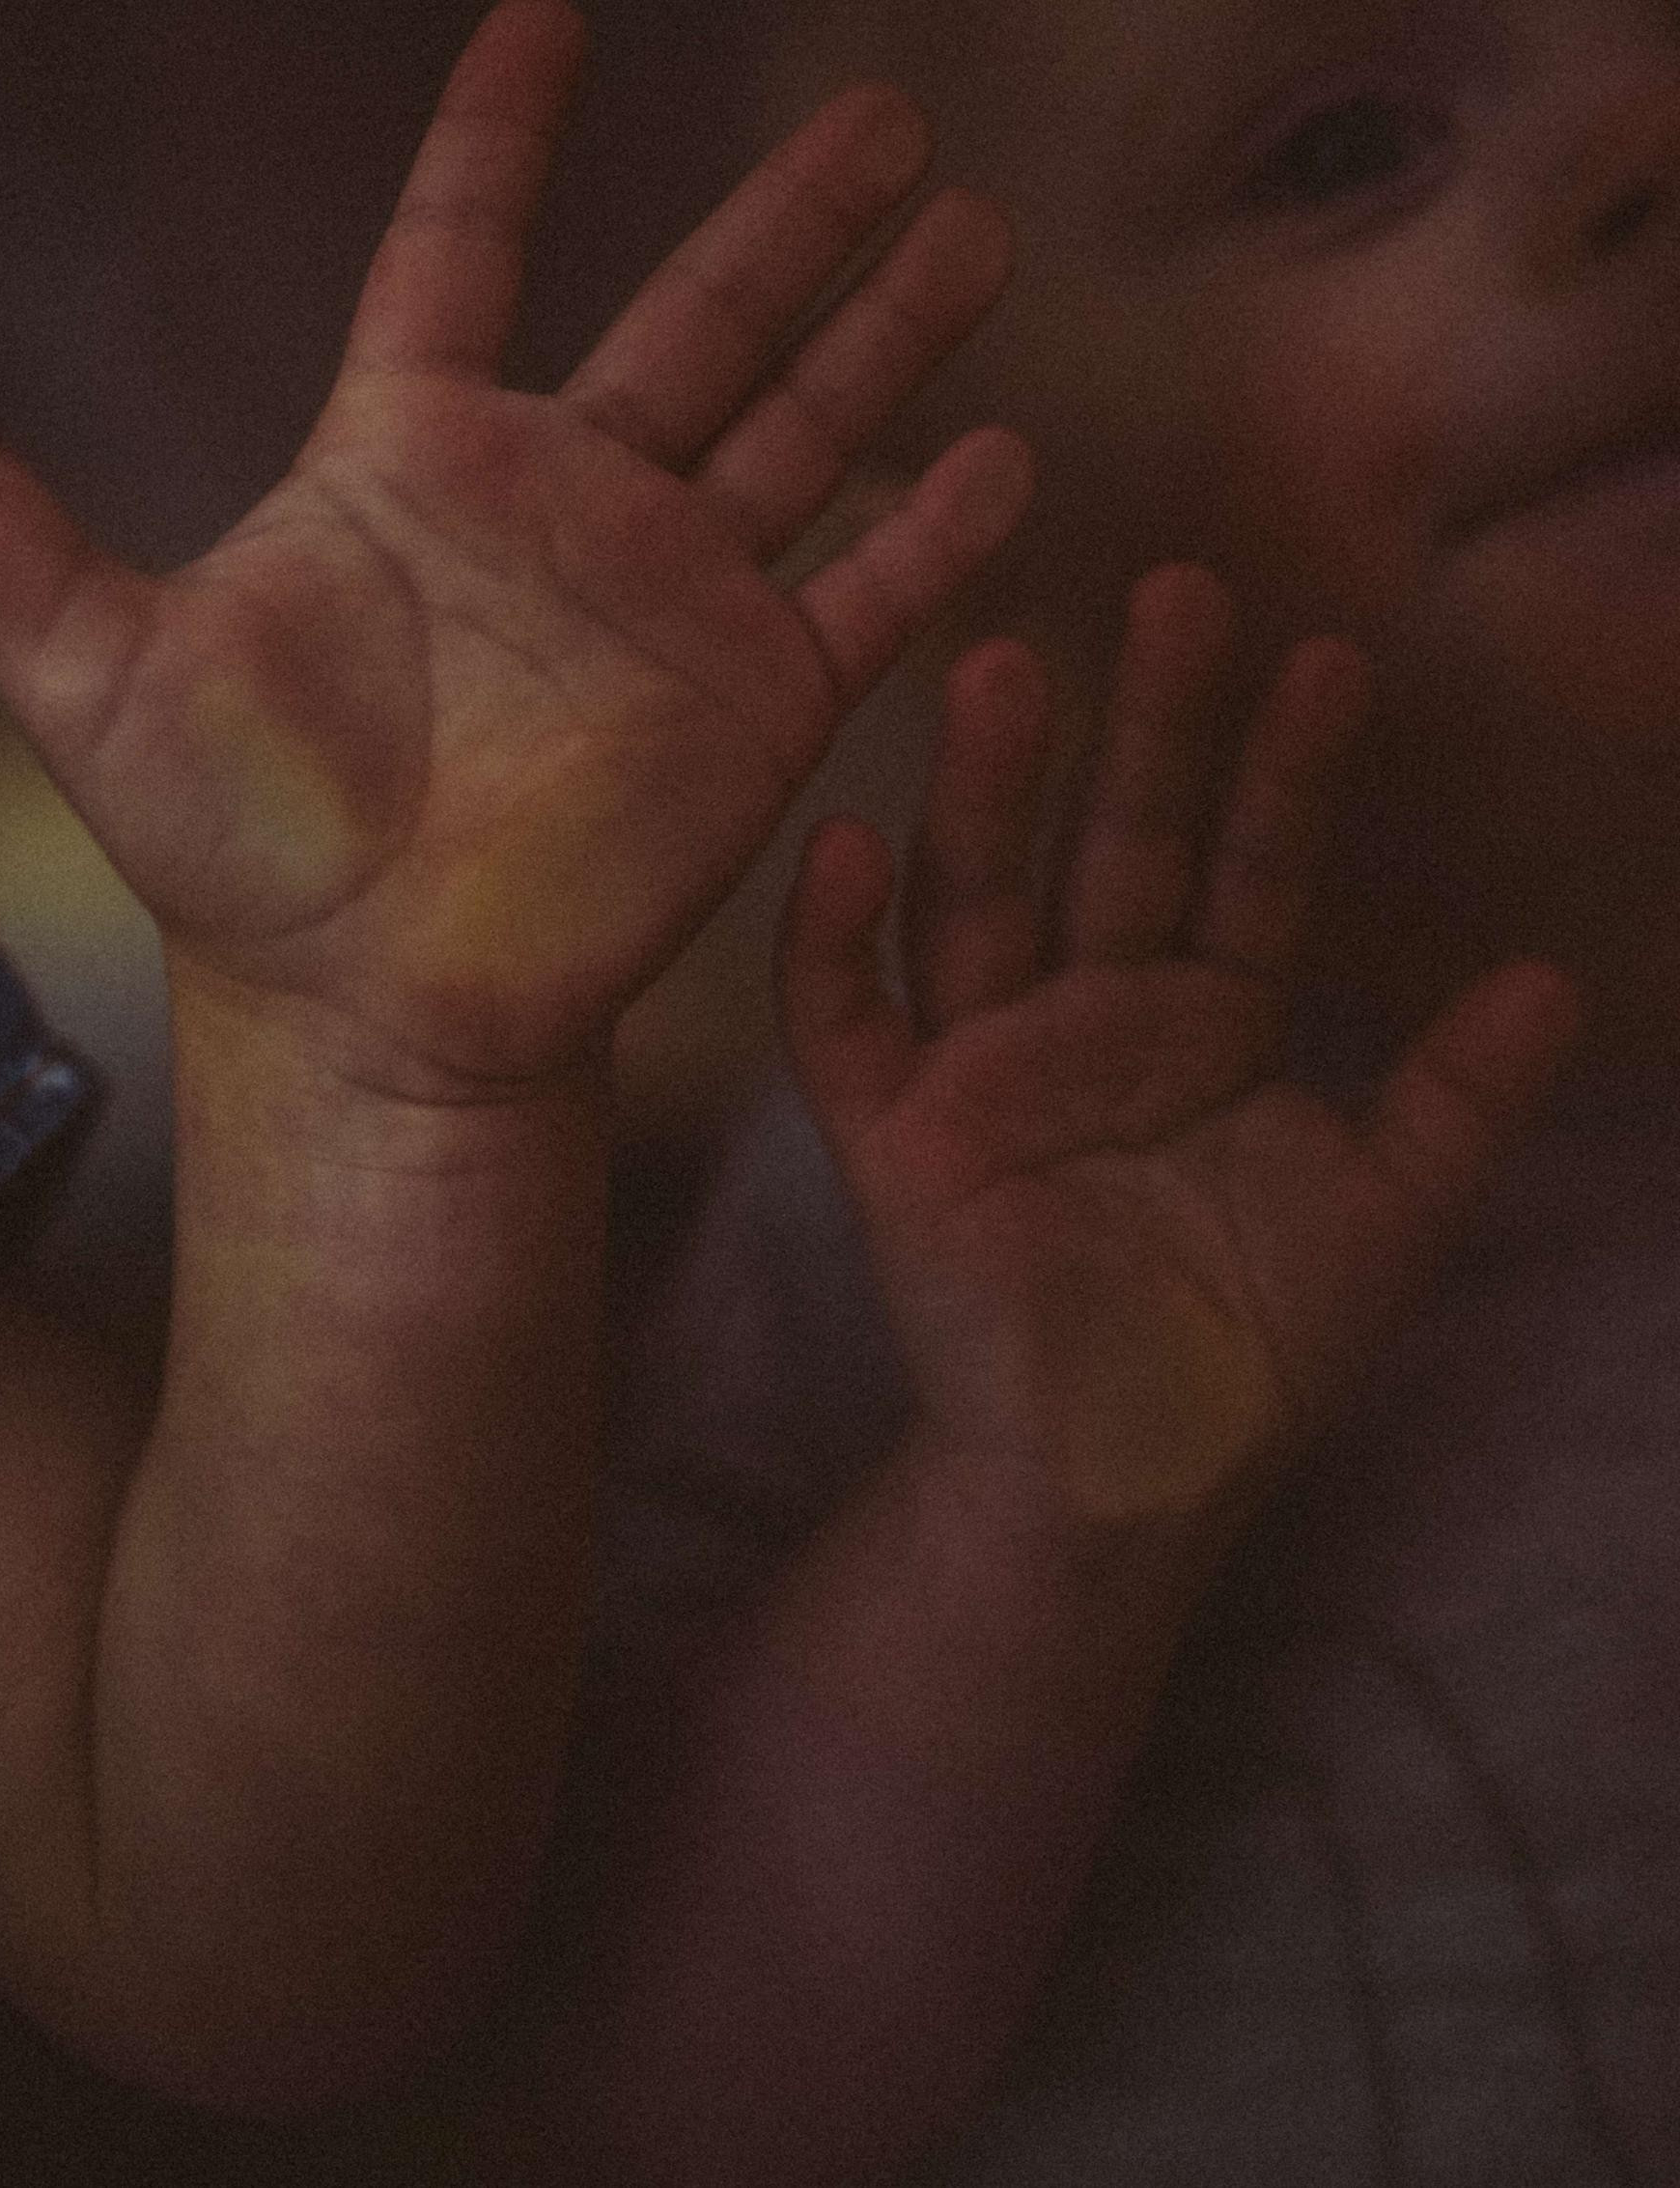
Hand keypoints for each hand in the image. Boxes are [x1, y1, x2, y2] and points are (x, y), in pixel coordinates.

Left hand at [0, 0, 1029, 1102]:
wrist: (373, 1013)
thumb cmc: (239, 852)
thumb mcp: (96, 670)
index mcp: (413, 463)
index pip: (464, 254)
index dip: (502, 138)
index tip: (549, 13)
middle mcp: (561, 510)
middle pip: (695, 322)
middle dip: (789, 219)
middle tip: (883, 115)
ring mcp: (670, 604)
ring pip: (803, 431)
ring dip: (887, 334)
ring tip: (970, 228)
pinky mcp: (751, 709)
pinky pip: (863, 597)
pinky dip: (934, 537)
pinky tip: (1002, 459)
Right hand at [780, 563, 1588, 1516]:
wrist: (1128, 1482)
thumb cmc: (1249, 1355)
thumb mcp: (1380, 1218)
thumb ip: (1456, 1104)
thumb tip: (1553, 977)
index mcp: (1203, 1023)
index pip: (1248, 873)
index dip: (1286, 777)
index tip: (1331, 662)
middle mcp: (1088, 1018)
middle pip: (1110, 851)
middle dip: (1143, 732)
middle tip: (1178, 592)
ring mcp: (982, 1066)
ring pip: (976, 901)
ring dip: (985, 792)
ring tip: (1006, 667)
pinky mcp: (891, 1136)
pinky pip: (845, 1026)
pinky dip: (828, 943)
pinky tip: (841, 843)